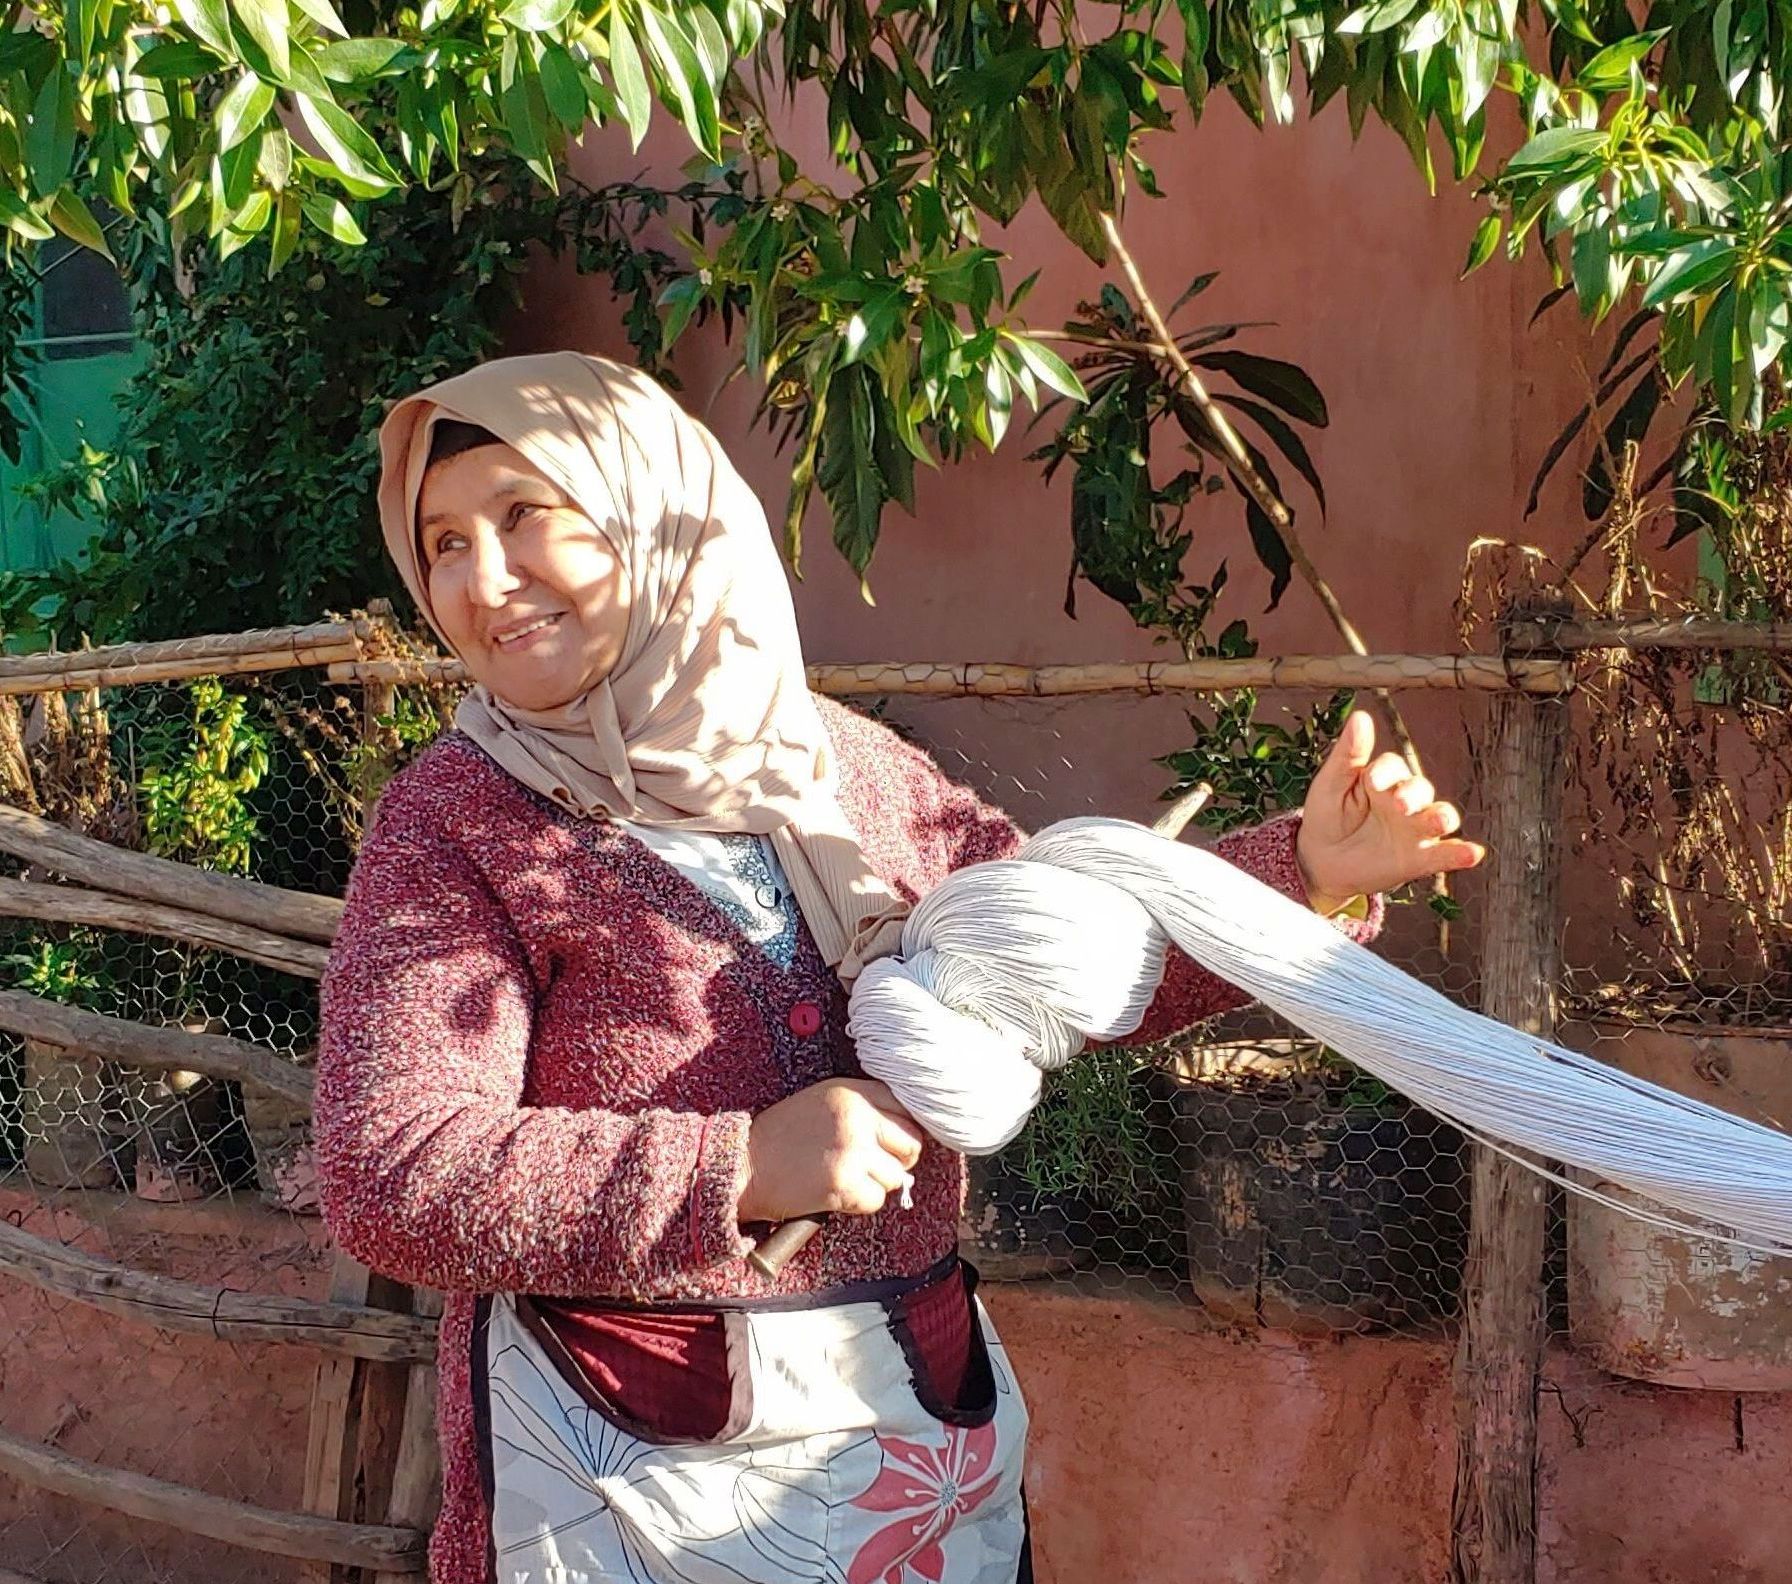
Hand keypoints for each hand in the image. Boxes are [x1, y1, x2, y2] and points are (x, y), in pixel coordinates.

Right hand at [738, 1078, 924, 1223]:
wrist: (745, 1166)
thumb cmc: (782, 1136)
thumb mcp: (823, 1101)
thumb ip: (862, 1107)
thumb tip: (902, 1132)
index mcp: (852, 1092)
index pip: (906, 1107)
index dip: (901, 1130)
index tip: (889, 1143)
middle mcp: (857, 1117)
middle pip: (911, 1143)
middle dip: (897, 1160)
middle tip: (871, 1166)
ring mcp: (853, 1151)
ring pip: (897, 1177)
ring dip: (875, 1184)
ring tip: (844, 1177)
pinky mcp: (845, 1184)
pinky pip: (876, 1200)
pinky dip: (859, 1204)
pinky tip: (835, 1193)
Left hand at [1296, 710, 1484, 914]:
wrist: (1322, 862)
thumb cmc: (1327, 815)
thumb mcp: (1331, 784)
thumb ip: (1348, 754)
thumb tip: (1360, 717)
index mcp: (1382, 779)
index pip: (1393, 766)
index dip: (1385, 772)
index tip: (1371, 781)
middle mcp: (1405, 800)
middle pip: (1421, 789)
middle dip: (1414, 795)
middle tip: (1399, 805)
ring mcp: (1415, 829)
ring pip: (1440, 816)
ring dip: (1442, 817)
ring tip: (1440, 822)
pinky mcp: (1420, 858)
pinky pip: (1445, 854)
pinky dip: (1461, 853)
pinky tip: (1472, 853)